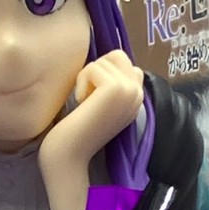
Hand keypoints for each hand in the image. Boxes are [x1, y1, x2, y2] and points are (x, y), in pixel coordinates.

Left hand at [39, 51, 144, 209]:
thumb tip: (110, 56)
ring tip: (85, 103)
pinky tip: (82, 104)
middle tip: (89, 97)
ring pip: (104, 61)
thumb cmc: (78, 128)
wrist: (70, 154)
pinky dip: (81, 82)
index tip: (94, 98)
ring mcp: (130, 91)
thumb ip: (112, 84)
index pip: (128, 63)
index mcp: (137, 98)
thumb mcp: (102, 103)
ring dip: (87, 78)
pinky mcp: (116, 89)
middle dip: (97, 70)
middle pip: (118, 55)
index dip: (105, 72)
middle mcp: (139, 94)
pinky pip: (93, 68)